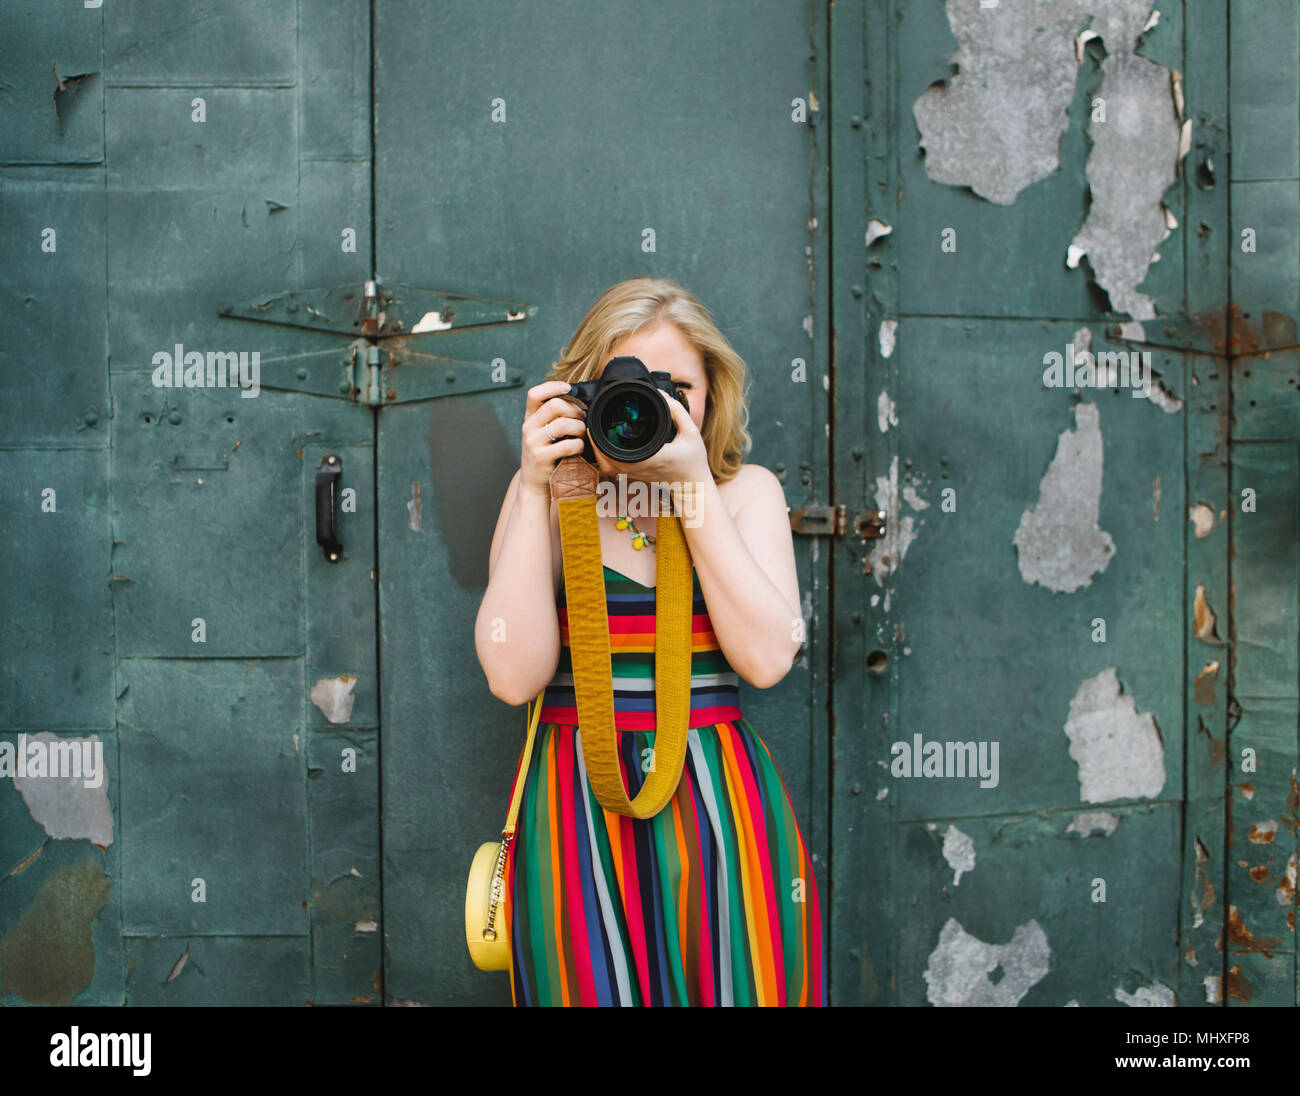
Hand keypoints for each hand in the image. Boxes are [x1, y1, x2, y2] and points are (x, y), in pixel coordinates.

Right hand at [520, 380, 586, 497]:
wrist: (533, 481)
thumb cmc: (544, 454)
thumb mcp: (542, 432)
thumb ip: (552, 417)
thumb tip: (579, 401)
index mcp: (529, 418)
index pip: (534, 394)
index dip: (553, 386)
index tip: (568, 388)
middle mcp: (528, 428)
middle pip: (554, 405)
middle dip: (574, 410)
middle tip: (582, 418)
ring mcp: (533, 443)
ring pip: (562, 424)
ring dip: (579, 427)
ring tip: (581, 434)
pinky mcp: (541, 457)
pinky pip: (567, 445)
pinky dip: (579, 445)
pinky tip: (579, 447)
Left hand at [599, 388, 710, 489]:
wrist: (694, 486)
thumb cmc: (694, 460)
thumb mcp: (691, 432)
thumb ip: (677, 411)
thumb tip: (660, 394)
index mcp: (652, 457)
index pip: (618, 453)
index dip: (602, 441)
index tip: (596, 425)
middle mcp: (640, 469)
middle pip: (606, 462)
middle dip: (596, 444)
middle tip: (592, 425)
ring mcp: (636, 475)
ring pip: (607, 468)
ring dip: (599, 452)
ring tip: (597, 434)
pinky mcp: (636, 477)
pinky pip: (614, 470)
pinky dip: (606, 459)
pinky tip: (607, 445)